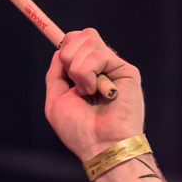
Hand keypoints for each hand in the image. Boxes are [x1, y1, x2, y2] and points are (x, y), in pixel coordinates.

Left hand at [44, 29, 144, 161]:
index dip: (65, 45)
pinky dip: (88, 74)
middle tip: (75, 84)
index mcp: (86, 73)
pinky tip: (97, 92)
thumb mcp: (56, 100)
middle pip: (81, 35)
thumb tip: (59, 50)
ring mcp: (114, 67)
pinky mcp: (126, 70)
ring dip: (78, 69)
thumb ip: (56, 74)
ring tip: (87, 92)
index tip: (62, 65)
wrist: (100, 147)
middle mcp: (101, 68)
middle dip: (68, 56)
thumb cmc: (79, 131)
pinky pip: (98, 54)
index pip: (75, 41)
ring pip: (88, 39)